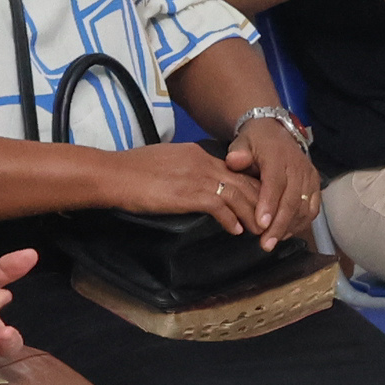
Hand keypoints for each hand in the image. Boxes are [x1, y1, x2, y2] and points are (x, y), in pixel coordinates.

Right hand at [107, 140, 262, 232]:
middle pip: (243, 181)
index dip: (250, 186)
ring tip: (260, 231)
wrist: (114, 174)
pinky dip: (231, 220)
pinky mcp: (190, 193)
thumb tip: (193, 185)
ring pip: (238, 195)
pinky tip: (236, 230)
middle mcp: (203, 162)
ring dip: (252, 215)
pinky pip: (221, 207)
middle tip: (270, 219)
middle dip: (260, 201)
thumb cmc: (132, 171)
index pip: (234, 169)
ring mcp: (198, 177)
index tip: (260, 201)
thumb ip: (185, 170)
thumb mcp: (166, 163)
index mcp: (197, 153)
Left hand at [230, 120, 317, 242]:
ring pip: (304, 207)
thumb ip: (237, 153)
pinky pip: (312, 209)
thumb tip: (233, 162)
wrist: (276, 133)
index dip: (269, 204)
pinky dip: (301, 223)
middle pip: (292, 200)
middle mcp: (298, 167)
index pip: (275, 183)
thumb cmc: (255, 142)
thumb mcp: (242, 142)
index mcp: (278, 157)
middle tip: (266, 244)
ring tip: (273, 241)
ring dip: (289, 227)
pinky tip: (285, 233)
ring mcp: (309, 177)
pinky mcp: (315, 185)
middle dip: (279, 224)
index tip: (261, 224)